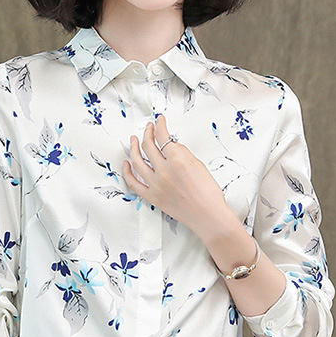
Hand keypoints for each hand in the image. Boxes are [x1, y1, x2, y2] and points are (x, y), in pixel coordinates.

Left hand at [123, 114, 228, 236]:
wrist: (208, 215)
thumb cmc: (208, 193)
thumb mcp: (198, 165)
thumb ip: (182, 153)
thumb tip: (171, 146)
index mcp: (177, 160)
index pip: (163, 136)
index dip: (160, 125)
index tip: (159, 121)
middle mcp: (164, 171)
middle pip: (148, 145)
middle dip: (147, 132)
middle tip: (148, 128)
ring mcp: (155, 184)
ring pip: (137, 161)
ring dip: (134, 148)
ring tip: (134, 140)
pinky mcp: (152, 197)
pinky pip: (133, 183)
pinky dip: (127, 172)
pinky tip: (126, 163)